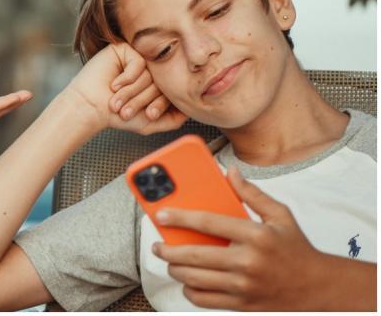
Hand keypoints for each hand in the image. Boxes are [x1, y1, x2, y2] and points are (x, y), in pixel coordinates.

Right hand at [62, 43, 186, 134]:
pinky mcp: (124, 50)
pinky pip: (138, 62)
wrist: (92, 108)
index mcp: (154, 84)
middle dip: (143, 99)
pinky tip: (115, 83)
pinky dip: (127, 78)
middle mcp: (148, 70)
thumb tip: (191, 109)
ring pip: (149, 73)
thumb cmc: (117, 115)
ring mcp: (136, 59)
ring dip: (132, 91)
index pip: (170, 90)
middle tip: (127, 109)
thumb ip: (173, 119)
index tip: (148, 115)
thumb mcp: (150, 122)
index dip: (160, 104)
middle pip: (161, 81)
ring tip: (118, 99)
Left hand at [152, 167, 327, 309]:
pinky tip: (188, 280)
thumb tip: (230, 172)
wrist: (319, 289)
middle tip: (157, 245)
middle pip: (195, 256)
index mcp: (256, 235)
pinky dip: (190, 290)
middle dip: (168, 250)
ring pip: (195, 280)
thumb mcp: (280, 215)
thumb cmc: (296, 248)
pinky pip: (204, 300)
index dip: (181, 217)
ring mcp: (244, 287)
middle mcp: (248, 262)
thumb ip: (252, 193)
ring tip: (170, 260)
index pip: (209, 223)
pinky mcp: (242, 305)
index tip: (161, 215)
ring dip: (175, 270)